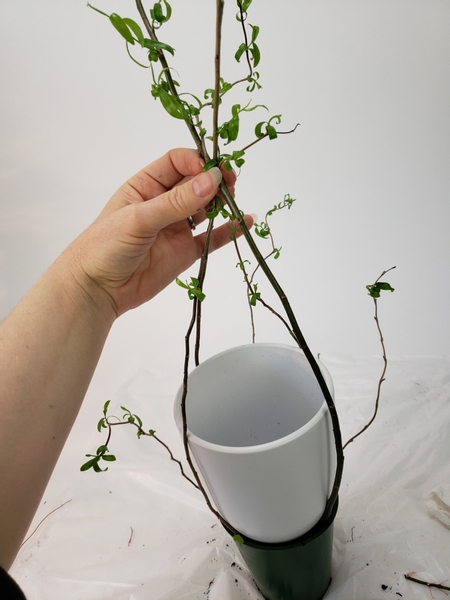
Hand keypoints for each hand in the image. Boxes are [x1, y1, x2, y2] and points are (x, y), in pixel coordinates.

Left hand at [61, 148, 248, 317]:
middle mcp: (163, 203)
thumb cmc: (105, 246)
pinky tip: (245, 222)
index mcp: (146, 185)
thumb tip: (211, 180)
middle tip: (231, 184)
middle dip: (215, 180)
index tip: (212, 171)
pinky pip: (211, 238)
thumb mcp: (138, 218)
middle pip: (197, 183)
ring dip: (222, 202)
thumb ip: (176, 202)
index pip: (177, 162)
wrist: (96, 290)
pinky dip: (228, 231)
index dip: (197, 162)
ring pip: (207, 208)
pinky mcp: (185, 252)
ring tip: (233, 202)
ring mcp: (176, 228)